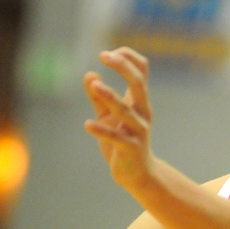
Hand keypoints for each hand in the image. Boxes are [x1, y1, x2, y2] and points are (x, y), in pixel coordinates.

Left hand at [82, 47, 154, 188]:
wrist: (137, 175)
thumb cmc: (123, 142)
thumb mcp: (108, 117)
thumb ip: (98, 98)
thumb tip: (89, 75)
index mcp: (139, 102)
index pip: (141, 71)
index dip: (128, 57)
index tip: (109, 53)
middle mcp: (142, 113)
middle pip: (138, 83)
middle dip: (123, 67)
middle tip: (103, 55)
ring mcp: (138, 131)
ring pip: (125, 110)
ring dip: (110, 96)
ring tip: (94, 85)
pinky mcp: (130, 148)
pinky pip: (116, 137)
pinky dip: (101, 130)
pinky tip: (87, 125)